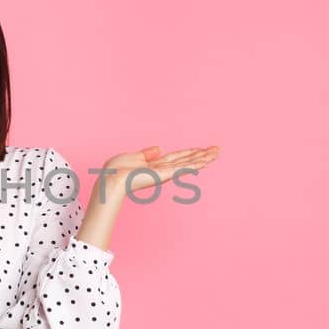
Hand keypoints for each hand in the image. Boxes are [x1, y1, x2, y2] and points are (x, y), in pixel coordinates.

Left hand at [101, 145, 220, 195]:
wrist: (111, 180)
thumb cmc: (116, 171)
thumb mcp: (132, 157)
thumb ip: (147, 153)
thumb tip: (159, 148)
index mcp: (155, 165)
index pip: (177, 157)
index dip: (190, 152)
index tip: (202, 148)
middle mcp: (163, 170)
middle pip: (187, 160)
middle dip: (202, 155)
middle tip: (217, 149)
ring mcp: (165, 172)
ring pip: (189, 163)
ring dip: (204, 158)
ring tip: (216, 152)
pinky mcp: (164, 174)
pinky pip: (183, 167)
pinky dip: (196, 163)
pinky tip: (206, 160)